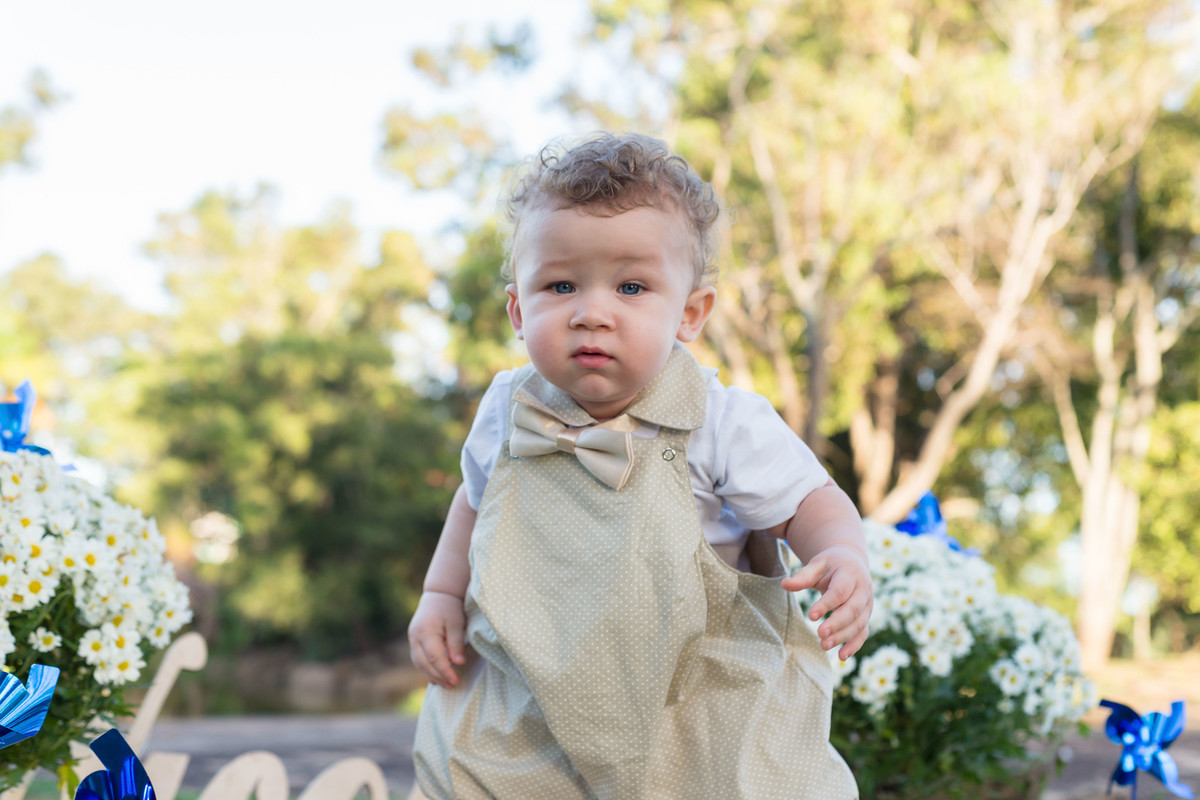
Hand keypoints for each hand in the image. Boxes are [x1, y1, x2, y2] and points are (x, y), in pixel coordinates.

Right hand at [408, 590, 468, 687]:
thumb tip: (458, 663)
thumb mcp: (456, 623)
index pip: (434, 657)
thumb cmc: (450, 608)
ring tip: (446, 684)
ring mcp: (412, 640)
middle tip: (453, 685)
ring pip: (419, 663)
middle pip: (424, 663)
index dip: (445, 671)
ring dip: (432, 675)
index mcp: (425, 632)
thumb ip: (456, 643)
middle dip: (439, 676)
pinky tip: (437, 675)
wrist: (438, 595)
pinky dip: (427, 669)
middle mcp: (415, 637)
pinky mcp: (414, 641)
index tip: (456, 681)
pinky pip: (419, 659)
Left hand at [782, 544, 872, 659]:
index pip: (840, 591)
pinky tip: (841, 657)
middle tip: (820, 635)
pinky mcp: (866, 616)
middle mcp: (863, 590)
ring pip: (859, 624)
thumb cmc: (830, 565)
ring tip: (823, 645)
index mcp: (850, 574)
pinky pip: (863, 633)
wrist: (851, 562)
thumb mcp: (817, 565)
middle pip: (853, 609)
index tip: (811, 616)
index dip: (827, 604)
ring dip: (843, 637)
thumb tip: (784, 584)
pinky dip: (854, 645)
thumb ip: (802, 576)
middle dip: (837, 624)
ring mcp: (867, 605)